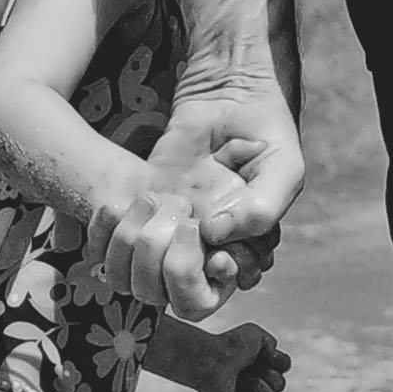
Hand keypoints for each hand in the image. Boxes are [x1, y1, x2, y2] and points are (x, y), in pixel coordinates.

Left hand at [88, 71, 304, 319]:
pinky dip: (113, 227)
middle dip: (174, 265)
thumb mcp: (282, 169)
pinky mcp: (139, 214)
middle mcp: (201, 254)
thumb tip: (212, 235)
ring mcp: (167, 237)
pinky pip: (110, 247)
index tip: (217, 254)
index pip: (211, 297)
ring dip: (142, 245)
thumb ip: (261, 209)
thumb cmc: (265, 133)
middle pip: (171, 296)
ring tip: (162, 201)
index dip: (205, 282)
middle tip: (188, 220)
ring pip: (136, 279)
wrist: (227, 93)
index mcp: (240, 255)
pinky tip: (133, 198)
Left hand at [193, 323, 289, 391]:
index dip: (280, 362)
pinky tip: (236, 391)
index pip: (284, 368)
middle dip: (270, 376)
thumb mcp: (257, 335)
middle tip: (250, 368)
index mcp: (258, 362)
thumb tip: (274, 358)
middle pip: (280, 385)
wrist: (210, 359)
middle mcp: (252, 379)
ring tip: (241, 379)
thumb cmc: (230, 345)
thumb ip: (272, 344)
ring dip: (259, 387)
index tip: (267, 354)